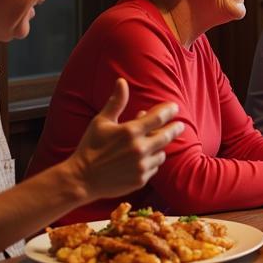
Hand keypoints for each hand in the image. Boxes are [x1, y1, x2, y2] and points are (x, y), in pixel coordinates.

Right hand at [66, 78, 181, 200]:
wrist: (81, 179)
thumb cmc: (90, 147)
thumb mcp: (101, 122)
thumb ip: (116, 102)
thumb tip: (122, 81)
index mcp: (130, 132)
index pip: (159, 117)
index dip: (169, 111)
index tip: (174, 107)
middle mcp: (139, 149)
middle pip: (167, 136)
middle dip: (175, 129)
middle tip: (180, 125)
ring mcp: (141, 166)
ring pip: (161, 153)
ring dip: (159, 147)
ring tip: (153, 144)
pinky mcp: (141, 180)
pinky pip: (154, 167)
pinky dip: (151, 162)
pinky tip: (143, 159)